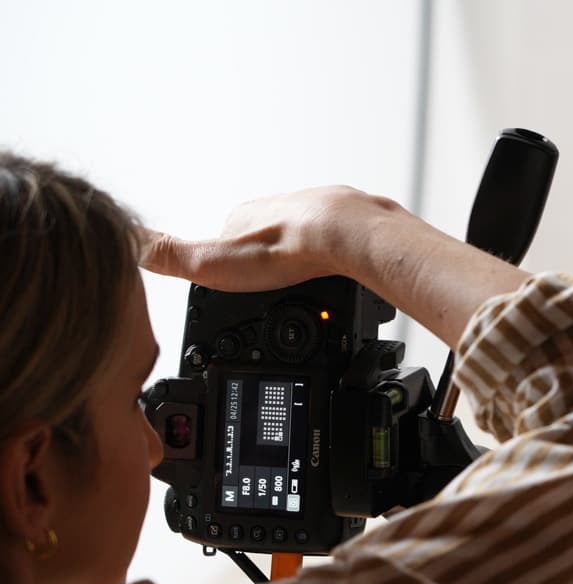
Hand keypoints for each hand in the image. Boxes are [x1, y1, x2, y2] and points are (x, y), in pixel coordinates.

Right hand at [139, 185, 407, 292]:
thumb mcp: (212, 262)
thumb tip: (126, 244)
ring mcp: (319, 213)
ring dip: (305, 261)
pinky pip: (340, 244)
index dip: (228, 269)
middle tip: (276, 292)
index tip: (235, 289)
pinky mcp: (352, 225)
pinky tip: (338, 274)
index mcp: (245, 216)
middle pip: (267, 240)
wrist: (346, 237)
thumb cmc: (284, 251)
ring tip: (307, 286)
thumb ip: (170, 256)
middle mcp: (281, 207)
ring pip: (306, 239)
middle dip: (270, 265)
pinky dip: (337, 259)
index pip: (225, 240)